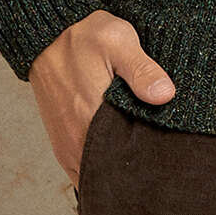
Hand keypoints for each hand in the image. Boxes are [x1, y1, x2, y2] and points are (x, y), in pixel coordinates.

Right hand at [27, 8, 175, 189]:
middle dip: (136, 178)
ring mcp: (67, 147)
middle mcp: (76, 143)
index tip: (169, 167)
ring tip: (147, 166)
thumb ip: (142, 69)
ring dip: (118, 174)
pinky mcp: (64, 143)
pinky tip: (123, 158)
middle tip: (164, 170)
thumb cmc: (84, 38)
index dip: (147, 171)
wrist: (46, 36)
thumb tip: (165, 95)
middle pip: (110, 179)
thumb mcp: (118, 41)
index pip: (123, 166)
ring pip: (97, 177)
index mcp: (91, 122)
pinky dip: (103, 169)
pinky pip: (84, 169)